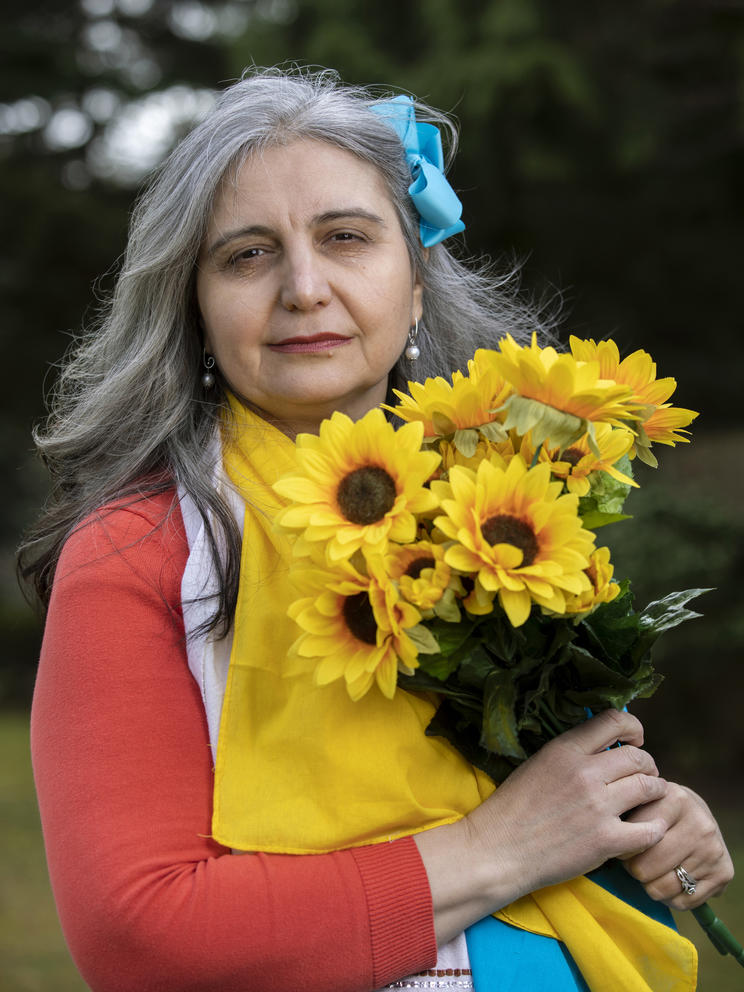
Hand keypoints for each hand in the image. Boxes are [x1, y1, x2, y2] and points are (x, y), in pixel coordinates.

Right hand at [414, 709, 669, 945]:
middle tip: (644, 777)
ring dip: (654, 792)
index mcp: (564, 749)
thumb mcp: (538, 763)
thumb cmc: (514, 808)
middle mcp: (585, 772)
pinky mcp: (606, 841)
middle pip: (639, 757)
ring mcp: (598, 806)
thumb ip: (572, 754)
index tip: (635, 740)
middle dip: (648, 766)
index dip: (634, 728)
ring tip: (647, 801)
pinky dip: (653, 828)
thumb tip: (606, 749)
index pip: (614, 720)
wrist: (497, 851)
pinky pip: (650, 829)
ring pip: (650, 788)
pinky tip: (645, 830)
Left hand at [619, 783, 733, 909]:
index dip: (621, 845)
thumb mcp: (642, 800)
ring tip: (651, 870)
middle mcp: (699, 823)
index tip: (621, 840)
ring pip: (661, 888)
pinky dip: (669, 898)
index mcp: (675, 797)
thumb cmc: (657, 810)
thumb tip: (599, 824)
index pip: (632, 837)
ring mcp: (713, 849)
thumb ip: (623, 806)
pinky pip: (681, 902)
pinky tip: (669, 880)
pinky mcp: (723, 873)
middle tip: (634, 861)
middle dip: (634, 868)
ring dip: (650, 885)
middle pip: (644, 868)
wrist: (697, 815)